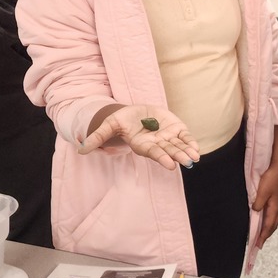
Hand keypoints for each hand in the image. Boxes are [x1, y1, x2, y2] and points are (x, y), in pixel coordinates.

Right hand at [81, 105, 199, 169]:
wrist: (135, 113)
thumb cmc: (122, 121)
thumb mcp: (110, 125)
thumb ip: (98, 137)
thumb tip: (80, 150)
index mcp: (142, 145)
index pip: (153, 152)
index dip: (162, 157)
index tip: (170, 165)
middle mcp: (156, 144)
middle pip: (168, 151)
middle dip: (178, 156)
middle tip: (188, 162)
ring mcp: (167, 137)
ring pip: (178, 146)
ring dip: (187, 152)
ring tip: (195, 157)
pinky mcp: (175, 129)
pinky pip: (184, 137)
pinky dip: (190, 143)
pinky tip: (196, 149)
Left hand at [253, 126, 277, 247]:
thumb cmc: (271, 178)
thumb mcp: (263, 192)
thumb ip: (258, 204)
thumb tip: (255, 212)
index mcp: (275, 207)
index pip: (268, 226)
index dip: (263, 236)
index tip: (257, 245)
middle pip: (272, 225)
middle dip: (266, 234)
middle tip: (258, 243)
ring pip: (273, 219)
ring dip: (268, 227)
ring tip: (261, 234)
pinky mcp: (277, 197)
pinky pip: (273, 213)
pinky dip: (269, 219)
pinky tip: (264, 217)